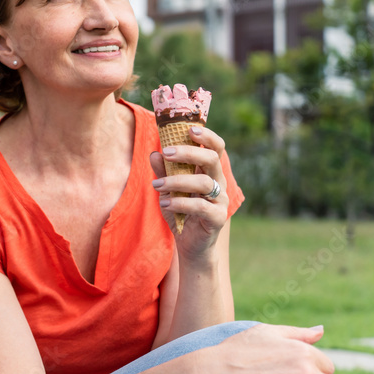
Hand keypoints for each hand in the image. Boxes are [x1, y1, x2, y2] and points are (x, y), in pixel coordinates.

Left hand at [150, 125, 228, 254]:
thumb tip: (154, 153)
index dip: (207, 136)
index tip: (190, 128)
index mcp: (209, 171)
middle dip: (188, 152)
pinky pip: (200, 206)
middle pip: (211, 158)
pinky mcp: (217, 218)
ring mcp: (220, 200)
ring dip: (176, 180)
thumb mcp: (168, 189)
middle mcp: (218, 182)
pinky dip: (180, 202)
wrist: (190, 244)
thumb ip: (163, 171)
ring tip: (156, 184)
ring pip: (203, 182)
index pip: (216, 147)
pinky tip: (165, 203)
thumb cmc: (180, 212)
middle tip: (166, 152)